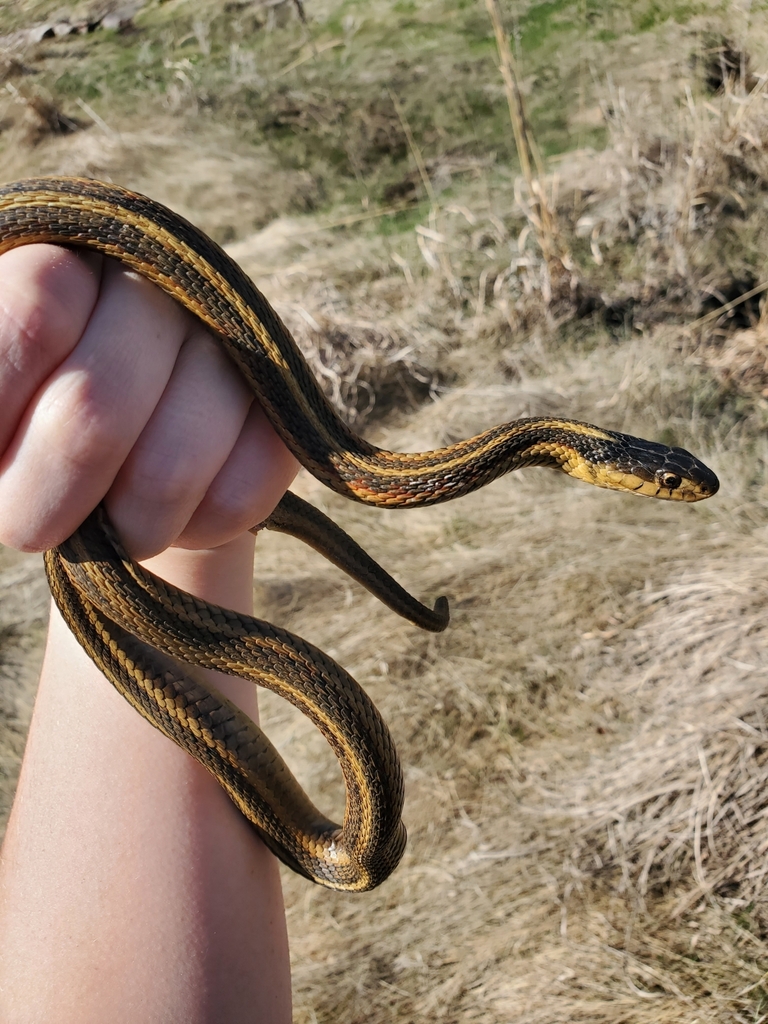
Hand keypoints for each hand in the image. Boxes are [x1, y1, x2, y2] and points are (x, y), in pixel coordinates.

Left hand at [0, 243, 297, 559]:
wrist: (134, 452)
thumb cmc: (34, 422)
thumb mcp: (0, 412)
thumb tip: (2, 447)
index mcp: (66, 260)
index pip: (34, 315)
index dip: (2, 407)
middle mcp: (156, 283)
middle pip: (91, 411)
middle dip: (46, 499)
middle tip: (34, 525)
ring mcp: (230, 342)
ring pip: (167, 471)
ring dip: (124, 530)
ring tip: (111, 530)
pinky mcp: (280, 409)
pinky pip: (238, 496)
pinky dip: (193, 530)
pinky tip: (177, 518)